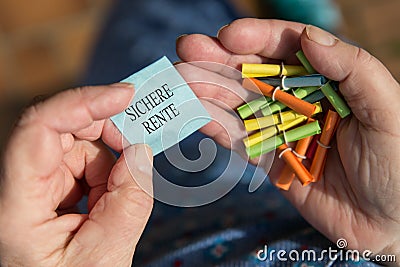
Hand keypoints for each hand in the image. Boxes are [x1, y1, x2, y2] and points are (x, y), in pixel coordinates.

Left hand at [0, 84, 153, 265]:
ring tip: (116, 198)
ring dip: (108, 162)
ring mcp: (36, 184)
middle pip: (60, 129)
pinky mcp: (52, 187)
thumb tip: (140, 150)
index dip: (82, 103)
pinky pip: (84, 162)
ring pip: (77, 145)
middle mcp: (21, 185)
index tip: (124, 96)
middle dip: (105, 130)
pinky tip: (107, 199)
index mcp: (17, 205)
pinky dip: (106, 173)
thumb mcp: (108, 253)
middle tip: (139, 141)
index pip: (39, 129)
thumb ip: (130, 200)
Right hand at [177, 18, 399, 258]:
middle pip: (254, 73)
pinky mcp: (269, 159)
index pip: (287, 49)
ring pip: (238, 104)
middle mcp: (299, 100)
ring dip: (207, 90)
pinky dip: (215, 125)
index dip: (257, 38)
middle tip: (187, 48)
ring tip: (179, 78)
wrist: (392, 225)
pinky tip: (193, 111)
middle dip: (220, 60)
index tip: (227, 36)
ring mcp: (280, 129)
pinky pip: (239, 139)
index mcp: (328, 79)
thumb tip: (309, 36)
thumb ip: (351, 69)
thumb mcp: (386, 109)